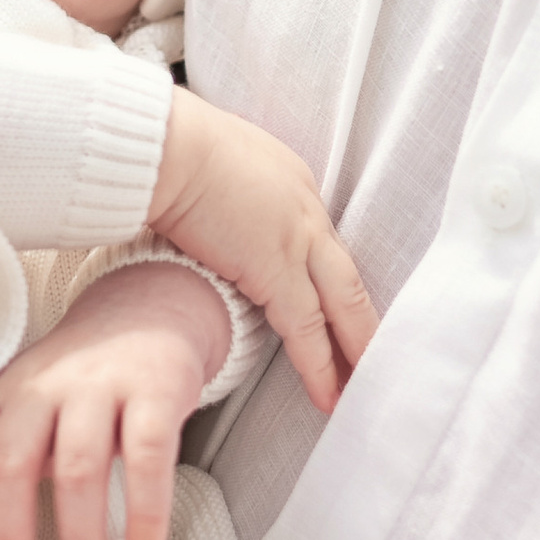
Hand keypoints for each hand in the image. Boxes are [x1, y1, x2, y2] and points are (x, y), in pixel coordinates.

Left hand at [0, 262, 231, 539]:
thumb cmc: (83, 382)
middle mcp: (43, 386)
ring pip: (77, 468)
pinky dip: (146, 513)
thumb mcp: (28, 413)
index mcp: (4, 396)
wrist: (151, 308)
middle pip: (9, 463)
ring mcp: (100, 385)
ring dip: (80, 538)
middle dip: (11, 536)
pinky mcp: (156, 389)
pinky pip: (148, 457)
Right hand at [148, 98, 375, 411]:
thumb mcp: (216, 161)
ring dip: (354, 349)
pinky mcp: (275, 270)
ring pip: (340, 306)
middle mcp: (306, 210)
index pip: (319, 242)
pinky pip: (305, 330)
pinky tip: (328, 395)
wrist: (164, 145)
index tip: (336, 307)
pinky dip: (319, 365)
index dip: (329, 279)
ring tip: (362, 386)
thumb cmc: (170, 146)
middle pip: (346, 276)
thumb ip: (228, 192)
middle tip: (375, 356)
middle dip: (362, 321)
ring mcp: (297, 240)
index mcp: (291, 183)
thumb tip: (212, 211)